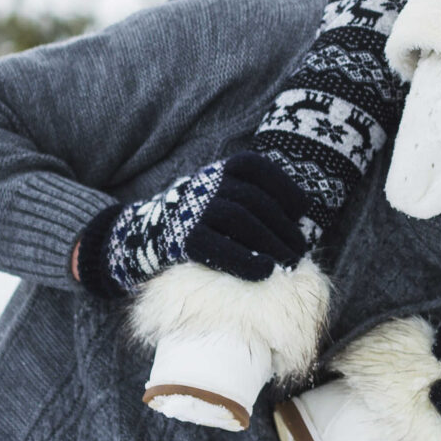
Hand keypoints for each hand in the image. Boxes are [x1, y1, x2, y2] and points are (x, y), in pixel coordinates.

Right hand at [80, 151, 311, 297]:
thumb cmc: (201, 220)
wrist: (140, 237)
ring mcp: (193, 210)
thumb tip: (297, 224)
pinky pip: (218, 248)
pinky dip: (245, 260)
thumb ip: (254, 203)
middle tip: (298, 251)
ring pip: (239, 219)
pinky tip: (265, 271)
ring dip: (271, 242)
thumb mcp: (223, 198)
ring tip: (288, 263)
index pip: (257, 168)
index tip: (300, 211)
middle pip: (254, 200)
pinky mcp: (182, 239)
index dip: (283, 187)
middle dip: (282, 227)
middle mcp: (206, 184)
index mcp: (220, 171)